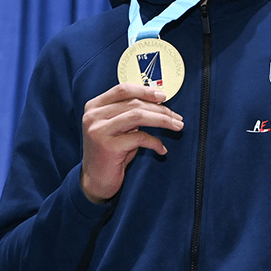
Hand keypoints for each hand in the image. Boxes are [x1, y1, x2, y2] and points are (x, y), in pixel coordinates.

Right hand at [80, 83, 183, 203]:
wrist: (95, 181)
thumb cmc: (110, 152)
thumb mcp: (117, 127)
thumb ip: (129, 113)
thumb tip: (159, 102)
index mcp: (94, 106)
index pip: (123, 90)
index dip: (145, 91)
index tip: (163, 96)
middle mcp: (93, 116)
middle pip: (134, 103)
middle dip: (160, 109)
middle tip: (177, 117)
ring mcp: (99, 130)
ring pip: (138, 116)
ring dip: (162, 120)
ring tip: (176, 126)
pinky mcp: (108, 147)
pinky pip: (140, 138)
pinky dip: (155, 142)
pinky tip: (162, 149)